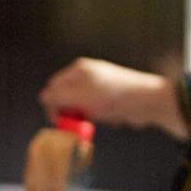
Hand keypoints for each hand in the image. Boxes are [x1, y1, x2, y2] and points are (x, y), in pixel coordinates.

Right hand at [39, 58, 186, 139]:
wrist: (148, 101)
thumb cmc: (115, 94)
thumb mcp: (79, 95)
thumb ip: (57, 96)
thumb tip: (43, 97)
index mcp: (78, 70)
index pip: (54, 86)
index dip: (53, 104)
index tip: (57, 118)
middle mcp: (88, 76)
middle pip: (67, 98)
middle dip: (73, 112)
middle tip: (80, 120)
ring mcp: (100, 87)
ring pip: (82, 108)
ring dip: (89, 117)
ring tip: (102, 115)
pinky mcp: (111, 99)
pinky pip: (97, 112)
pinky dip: (102, 118)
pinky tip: (112, 116)